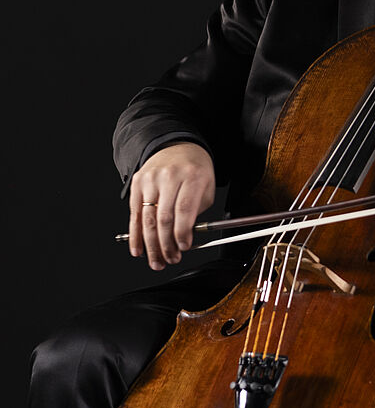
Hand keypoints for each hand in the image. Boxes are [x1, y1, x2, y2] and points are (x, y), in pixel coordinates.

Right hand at [128, 142, 215, 269]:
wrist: (178, 146)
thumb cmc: (195, 171)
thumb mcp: (206, 189)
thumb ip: (196, 214)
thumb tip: (182, 241)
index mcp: (192, 177)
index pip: (184, 209)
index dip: (182, 232)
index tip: (184, 247)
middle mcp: (170, 177)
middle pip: (164, 217)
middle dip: (166, 244)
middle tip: (170, 260)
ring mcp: (151, 179)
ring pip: (148, 218)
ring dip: (151, 245)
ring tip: (156, 261)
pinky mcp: (138, 182)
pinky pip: (135, 213)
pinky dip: (136, 234)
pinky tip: (138, 249)